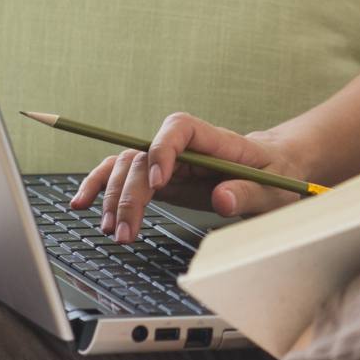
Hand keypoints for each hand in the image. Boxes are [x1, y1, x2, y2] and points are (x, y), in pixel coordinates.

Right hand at [68, 113, 312, 242]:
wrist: (275, 170)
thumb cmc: (277, 175)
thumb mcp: (274, 190)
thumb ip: (248, 193)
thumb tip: (222, 199)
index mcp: (216, 140)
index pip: (181, 127)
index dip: (164, 148)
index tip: (160, 181)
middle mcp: (185, 147)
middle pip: (145, 155)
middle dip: (130, 193)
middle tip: (126, 232)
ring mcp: (169, 161)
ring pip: (127, 166)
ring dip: (113, 197)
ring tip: (113, 232)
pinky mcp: (160, 179)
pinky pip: (123, 175)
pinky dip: (100, 186)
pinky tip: (82, 203)